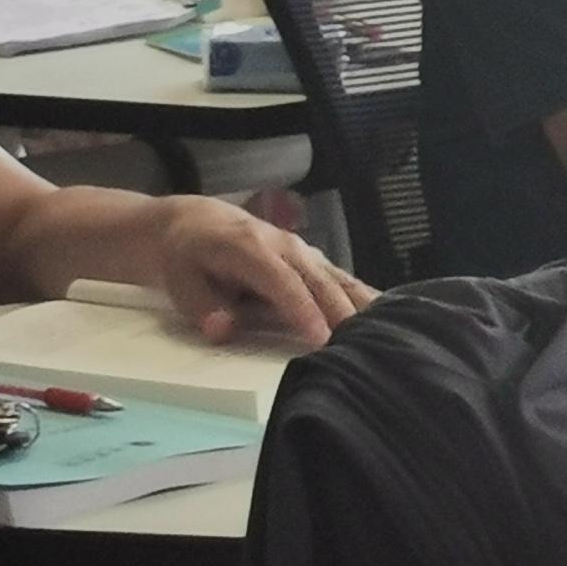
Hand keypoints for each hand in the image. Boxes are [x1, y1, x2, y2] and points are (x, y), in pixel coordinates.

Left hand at [142, 199, 372, 346]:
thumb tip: (223, 329)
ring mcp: (302, 250)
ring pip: (336, 277)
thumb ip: (202, 305)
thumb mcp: (179, 281)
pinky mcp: (311, 258)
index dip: (303, 310)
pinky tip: (385, 311)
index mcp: (250, 248)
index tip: (321, 338)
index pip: (283, 282)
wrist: (194, 222)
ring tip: (387, 327)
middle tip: (363, 342)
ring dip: (360, 303)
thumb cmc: (185, 257)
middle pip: (319, 281)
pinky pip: (340, 277)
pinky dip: (362, 294)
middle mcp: (284, 246)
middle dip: (341, 312)